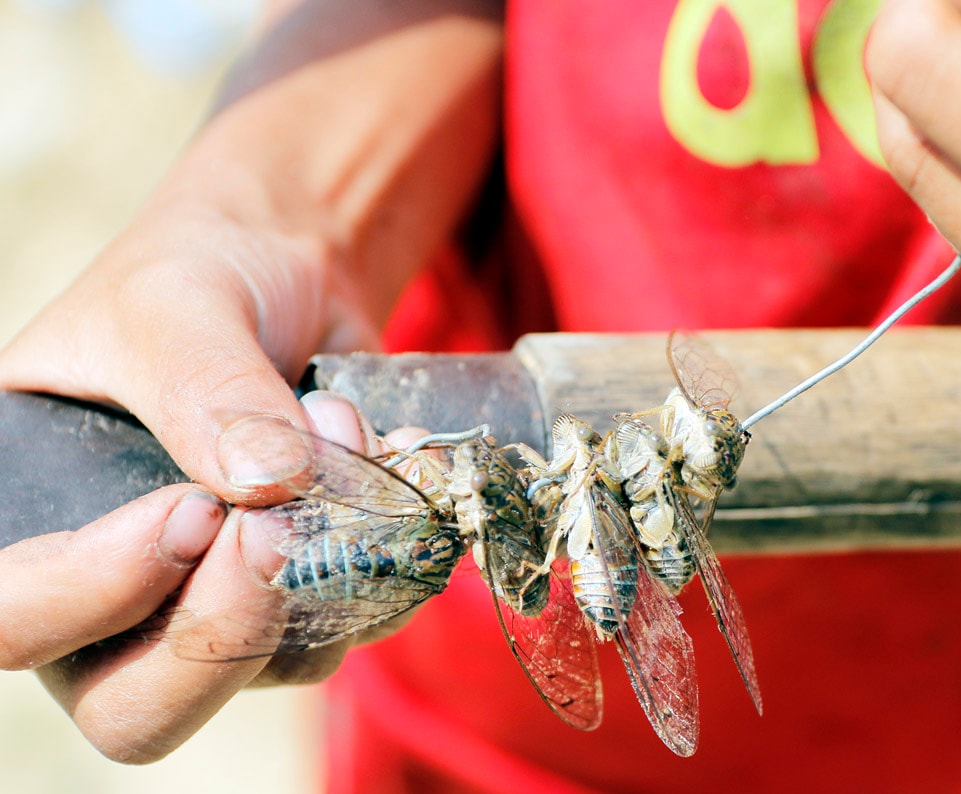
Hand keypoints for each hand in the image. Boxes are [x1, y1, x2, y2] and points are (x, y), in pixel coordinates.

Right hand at [0, 1, 501, 760]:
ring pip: (262, 675)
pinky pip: (349, 622)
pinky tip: (387, 453)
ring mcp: (209, 602)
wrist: (285, 273)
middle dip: (220, 632)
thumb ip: (206, 388)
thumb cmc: (196, 277)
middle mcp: (109, 592)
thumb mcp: (176, 305)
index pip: (17, 619)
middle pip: (138, 707)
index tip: (189, 509)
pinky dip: (385, 552)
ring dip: (323, 562)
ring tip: (338, 428)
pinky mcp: (298, 590)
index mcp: (26, 520)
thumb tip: (269, 486)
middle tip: (278, 529)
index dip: (99, 590)